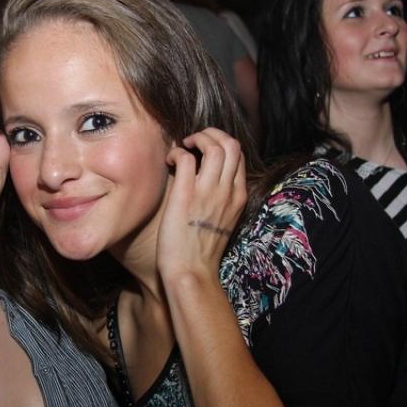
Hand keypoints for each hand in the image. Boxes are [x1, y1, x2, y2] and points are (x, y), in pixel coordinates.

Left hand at [157, 127, 246, 279]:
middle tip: (194, 141)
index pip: (239, 156)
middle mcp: (227, 191)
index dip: (221, 145)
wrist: (192, 273)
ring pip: (214, 145)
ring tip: (183, 146)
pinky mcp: (185, 194)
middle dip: (212, 134)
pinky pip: (184, 158)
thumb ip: (221, 202)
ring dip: (197, 138)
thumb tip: (208, 186)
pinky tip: (168, 162)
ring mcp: (208, 192)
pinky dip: (175, 152)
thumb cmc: (201, 253)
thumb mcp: (223, 223)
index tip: (204, 150)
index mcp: (238, 197)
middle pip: (231, 144)